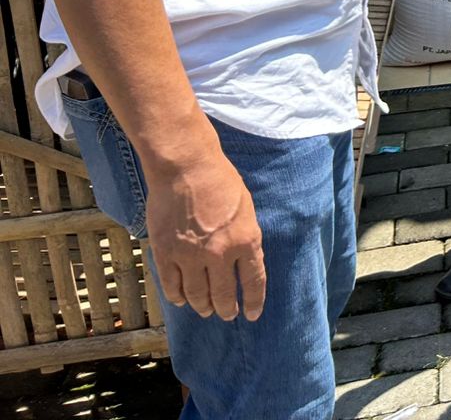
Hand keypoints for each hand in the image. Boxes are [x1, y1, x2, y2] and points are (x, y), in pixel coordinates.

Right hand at [143, 147, 265, 321]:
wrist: (186, 168)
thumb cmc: (221, 182)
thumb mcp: (246, 210)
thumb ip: (245, 238)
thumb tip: (243, 262)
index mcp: (246, 241)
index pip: (253, 282)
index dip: (252, 302)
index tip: (251, 314)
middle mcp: (219, 254)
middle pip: (223, 295)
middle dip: (226, 309)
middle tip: (227, 314)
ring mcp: (189, 256)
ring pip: (196, 295)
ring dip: (202, 307)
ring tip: (205, 310)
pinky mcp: (165, 253)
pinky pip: (171, 286)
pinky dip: (177, 297)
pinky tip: (182, 300)